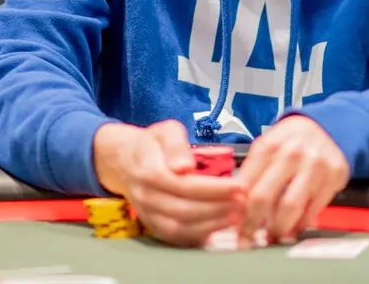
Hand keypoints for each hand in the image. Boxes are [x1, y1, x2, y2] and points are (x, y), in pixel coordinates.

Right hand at [93, 120, 244, 245]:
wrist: (125, 160)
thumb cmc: (152, 143)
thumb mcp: (165, 131)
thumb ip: (176, 144)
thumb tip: (184, 166)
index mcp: (148, 170)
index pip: (185, 184)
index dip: (215, 188)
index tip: (239, 186)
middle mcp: (145, 195)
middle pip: (184, 209)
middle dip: (218, 207)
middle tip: (243, 202)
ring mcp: (147, 213)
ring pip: (180, 227)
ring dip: (211, 224)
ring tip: (235, 214)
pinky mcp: (152, 225)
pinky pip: (175, 236)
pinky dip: (199, 235)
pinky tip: (218, 225)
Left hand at [236, 115, 348, 243]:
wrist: (327, 127)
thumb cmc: (292, 141)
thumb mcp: (267, 146)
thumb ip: (251, 172)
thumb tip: (235, 205)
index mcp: (269, 146)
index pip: (245, 185)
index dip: (237, 209)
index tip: (234, 225)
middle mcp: (291, 154)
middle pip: (264, 197)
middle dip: (253, 224)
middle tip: (249, 237)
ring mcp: (314, 165)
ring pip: (290, 207)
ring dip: (278, 228)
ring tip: (272, 236)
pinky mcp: (333, 176)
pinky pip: (313, 209)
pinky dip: (301, 224)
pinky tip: (293, 229)